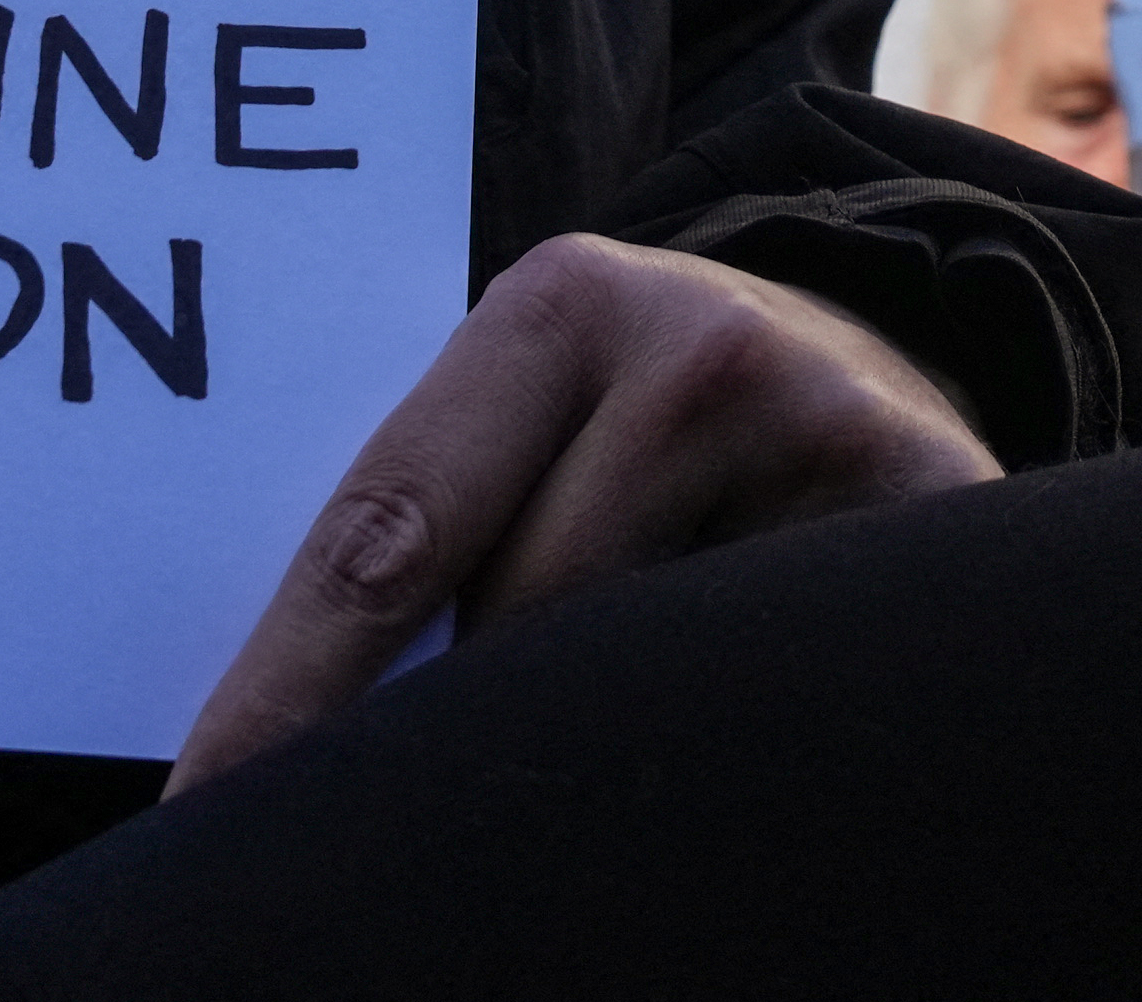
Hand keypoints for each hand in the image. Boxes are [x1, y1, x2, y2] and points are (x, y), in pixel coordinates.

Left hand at [169, 236, 995, 790]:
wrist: (876, 352)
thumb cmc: (638, 414)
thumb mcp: (535, 407)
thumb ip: (437, 508)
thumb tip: (268, 727)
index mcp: (559, 305)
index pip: (388, 534)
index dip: (286, 692)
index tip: (204, 813)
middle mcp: (697, 349)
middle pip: (519, 625)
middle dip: (452, 734)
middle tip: (389, 835)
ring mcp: (829, 430)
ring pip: (647, 674)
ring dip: (599, 736)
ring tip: (591, 752)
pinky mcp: (937, 511)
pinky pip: (771, 687)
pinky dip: (723, 738)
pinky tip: (718, 746)